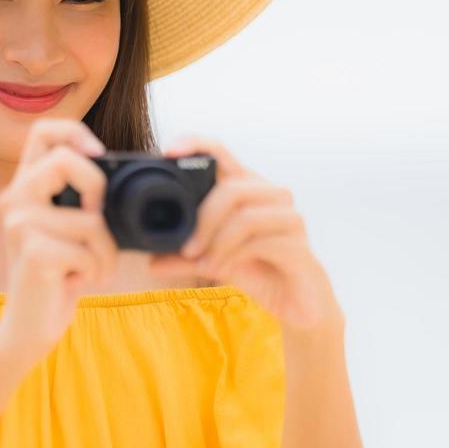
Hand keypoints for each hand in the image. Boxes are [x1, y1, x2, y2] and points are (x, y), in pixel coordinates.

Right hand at [0, 118, 119, 365]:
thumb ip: (85, 199)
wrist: (32, 325)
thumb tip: (127, 177)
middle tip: (100, 219)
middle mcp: (13, 199)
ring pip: (90, 219)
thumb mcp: (72, 228)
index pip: (42, 132)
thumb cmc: (60, 274)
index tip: (99, 156)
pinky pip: (88, 251)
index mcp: (24, 187)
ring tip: (92, 268)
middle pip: (65, 160)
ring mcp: (19, 225)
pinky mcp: (32, 252)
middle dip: (98, 188)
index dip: (75, 133)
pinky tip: (78, 280)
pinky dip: (97, 270)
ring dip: (106, 251)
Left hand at [150, 136, 343, 334]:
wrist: (297, 303)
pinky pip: (260, 242)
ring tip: (199, 263)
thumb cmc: (255, 270)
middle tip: (184, 248)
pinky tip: (218, 270)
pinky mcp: (298, 244)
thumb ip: (183, 257)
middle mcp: (270, 195)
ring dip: (215, 241)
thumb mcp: (211, 261)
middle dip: (201, 219)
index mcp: (245, 188)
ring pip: (244, 216)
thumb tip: (150, 260)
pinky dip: (232, 256)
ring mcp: (288, 217)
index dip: (196, 144)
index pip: (222, 152)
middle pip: (231, 189)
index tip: (169, 150)